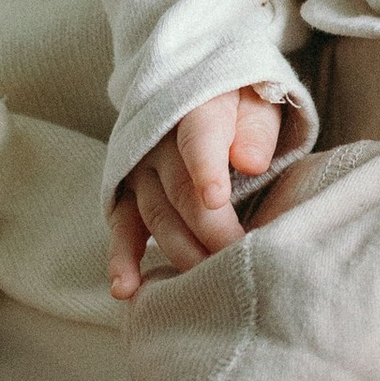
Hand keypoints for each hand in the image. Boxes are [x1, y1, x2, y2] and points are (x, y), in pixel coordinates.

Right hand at [108, 89, 287, 294]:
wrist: (199, 93)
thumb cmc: (240, 105)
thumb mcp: (257, 102)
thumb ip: (255, 129)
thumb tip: (250, 162)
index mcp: (197, 110)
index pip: (198, 138)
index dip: (205, 168)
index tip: (216, 198)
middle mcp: (159, 141)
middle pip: (181, 190)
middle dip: (210, 230)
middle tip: (240, 258)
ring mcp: (139, 169)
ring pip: (156, 216)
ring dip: (181, 252)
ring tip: (210, 282)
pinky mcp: (128, 195)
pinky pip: (123, 228)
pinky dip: (122, 259)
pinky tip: (125, 288)